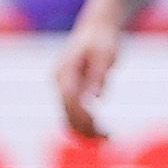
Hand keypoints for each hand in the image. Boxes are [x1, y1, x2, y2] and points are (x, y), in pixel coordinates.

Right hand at [52, 21, 120, 140]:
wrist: (96, 29)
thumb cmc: (103, 40)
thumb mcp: (106, 56)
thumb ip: (99, 75)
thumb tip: (96, 98)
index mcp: (65, 71)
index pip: (69, 100)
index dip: (82, 116)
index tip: (100, 127)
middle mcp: (59, 81)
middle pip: (66, 112)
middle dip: (85, 128)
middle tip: (108, 139)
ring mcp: (61, 86)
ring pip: (67, 116)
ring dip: (84, 130)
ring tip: (107, 138)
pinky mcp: (68, 90)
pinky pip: (72, 112)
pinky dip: (84, 123)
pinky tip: (99, 130)